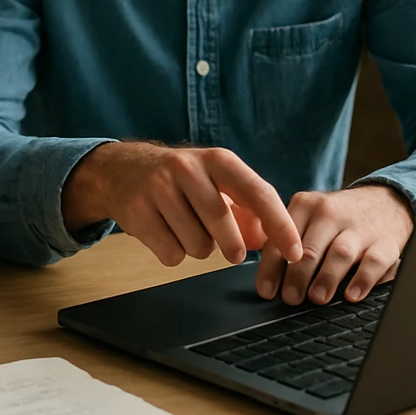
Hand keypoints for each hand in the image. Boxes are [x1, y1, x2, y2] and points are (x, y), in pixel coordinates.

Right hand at [62, 141, 303, 267]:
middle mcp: (187, 168)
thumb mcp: (216, 182)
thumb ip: (247, 209)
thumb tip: (268, 240)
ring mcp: (158, 189)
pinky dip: (174, 253)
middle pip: (223, 224)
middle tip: (231, 251)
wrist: (119, 170)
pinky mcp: (137, 212)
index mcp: (217, 159)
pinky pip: (172, 254)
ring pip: (198, 246)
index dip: (280, 226)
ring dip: (199, 248)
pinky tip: (165, 233)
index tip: (295, 253)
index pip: (258, 192)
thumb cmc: (181, 180)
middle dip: (232, 246)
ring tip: (186, 228)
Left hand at [256, 185, 413, 304]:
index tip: (266, 291)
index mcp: (306, 206)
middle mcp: (331, 213)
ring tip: (317, 298)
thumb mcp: (310, 217)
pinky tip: (352, 295)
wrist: (385, 202)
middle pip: (310, 248)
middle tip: (291, 298)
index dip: (272, 268)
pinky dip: (362, 280)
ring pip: (339, 254)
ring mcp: (359, 228)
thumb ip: (289, 240)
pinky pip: (373, 262)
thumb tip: (270, 280)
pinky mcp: (385, 243)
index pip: (282, 239)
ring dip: (326, 278)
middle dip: (297, 276)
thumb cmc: (338, 218)